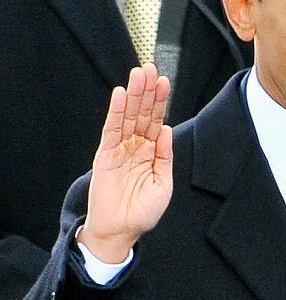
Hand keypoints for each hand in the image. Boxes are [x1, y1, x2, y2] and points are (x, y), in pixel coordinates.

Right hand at [78, 65, 172, 262]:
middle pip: (141, 113)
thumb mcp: (163, 182)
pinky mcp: (105, 156)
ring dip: (132, 95)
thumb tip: (165, 129)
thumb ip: (164, 155)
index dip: (159, 101)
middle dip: (146, 91)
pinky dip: (115, 112)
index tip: (164, 81)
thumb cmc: (143, 211)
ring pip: (126, 116)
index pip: (155, 120)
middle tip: (150, 68)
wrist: (122, 231)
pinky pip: (110, 130)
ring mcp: (119, 149)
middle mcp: (134, 146)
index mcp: (150, 152)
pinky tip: (120, 95)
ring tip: (138, 74)